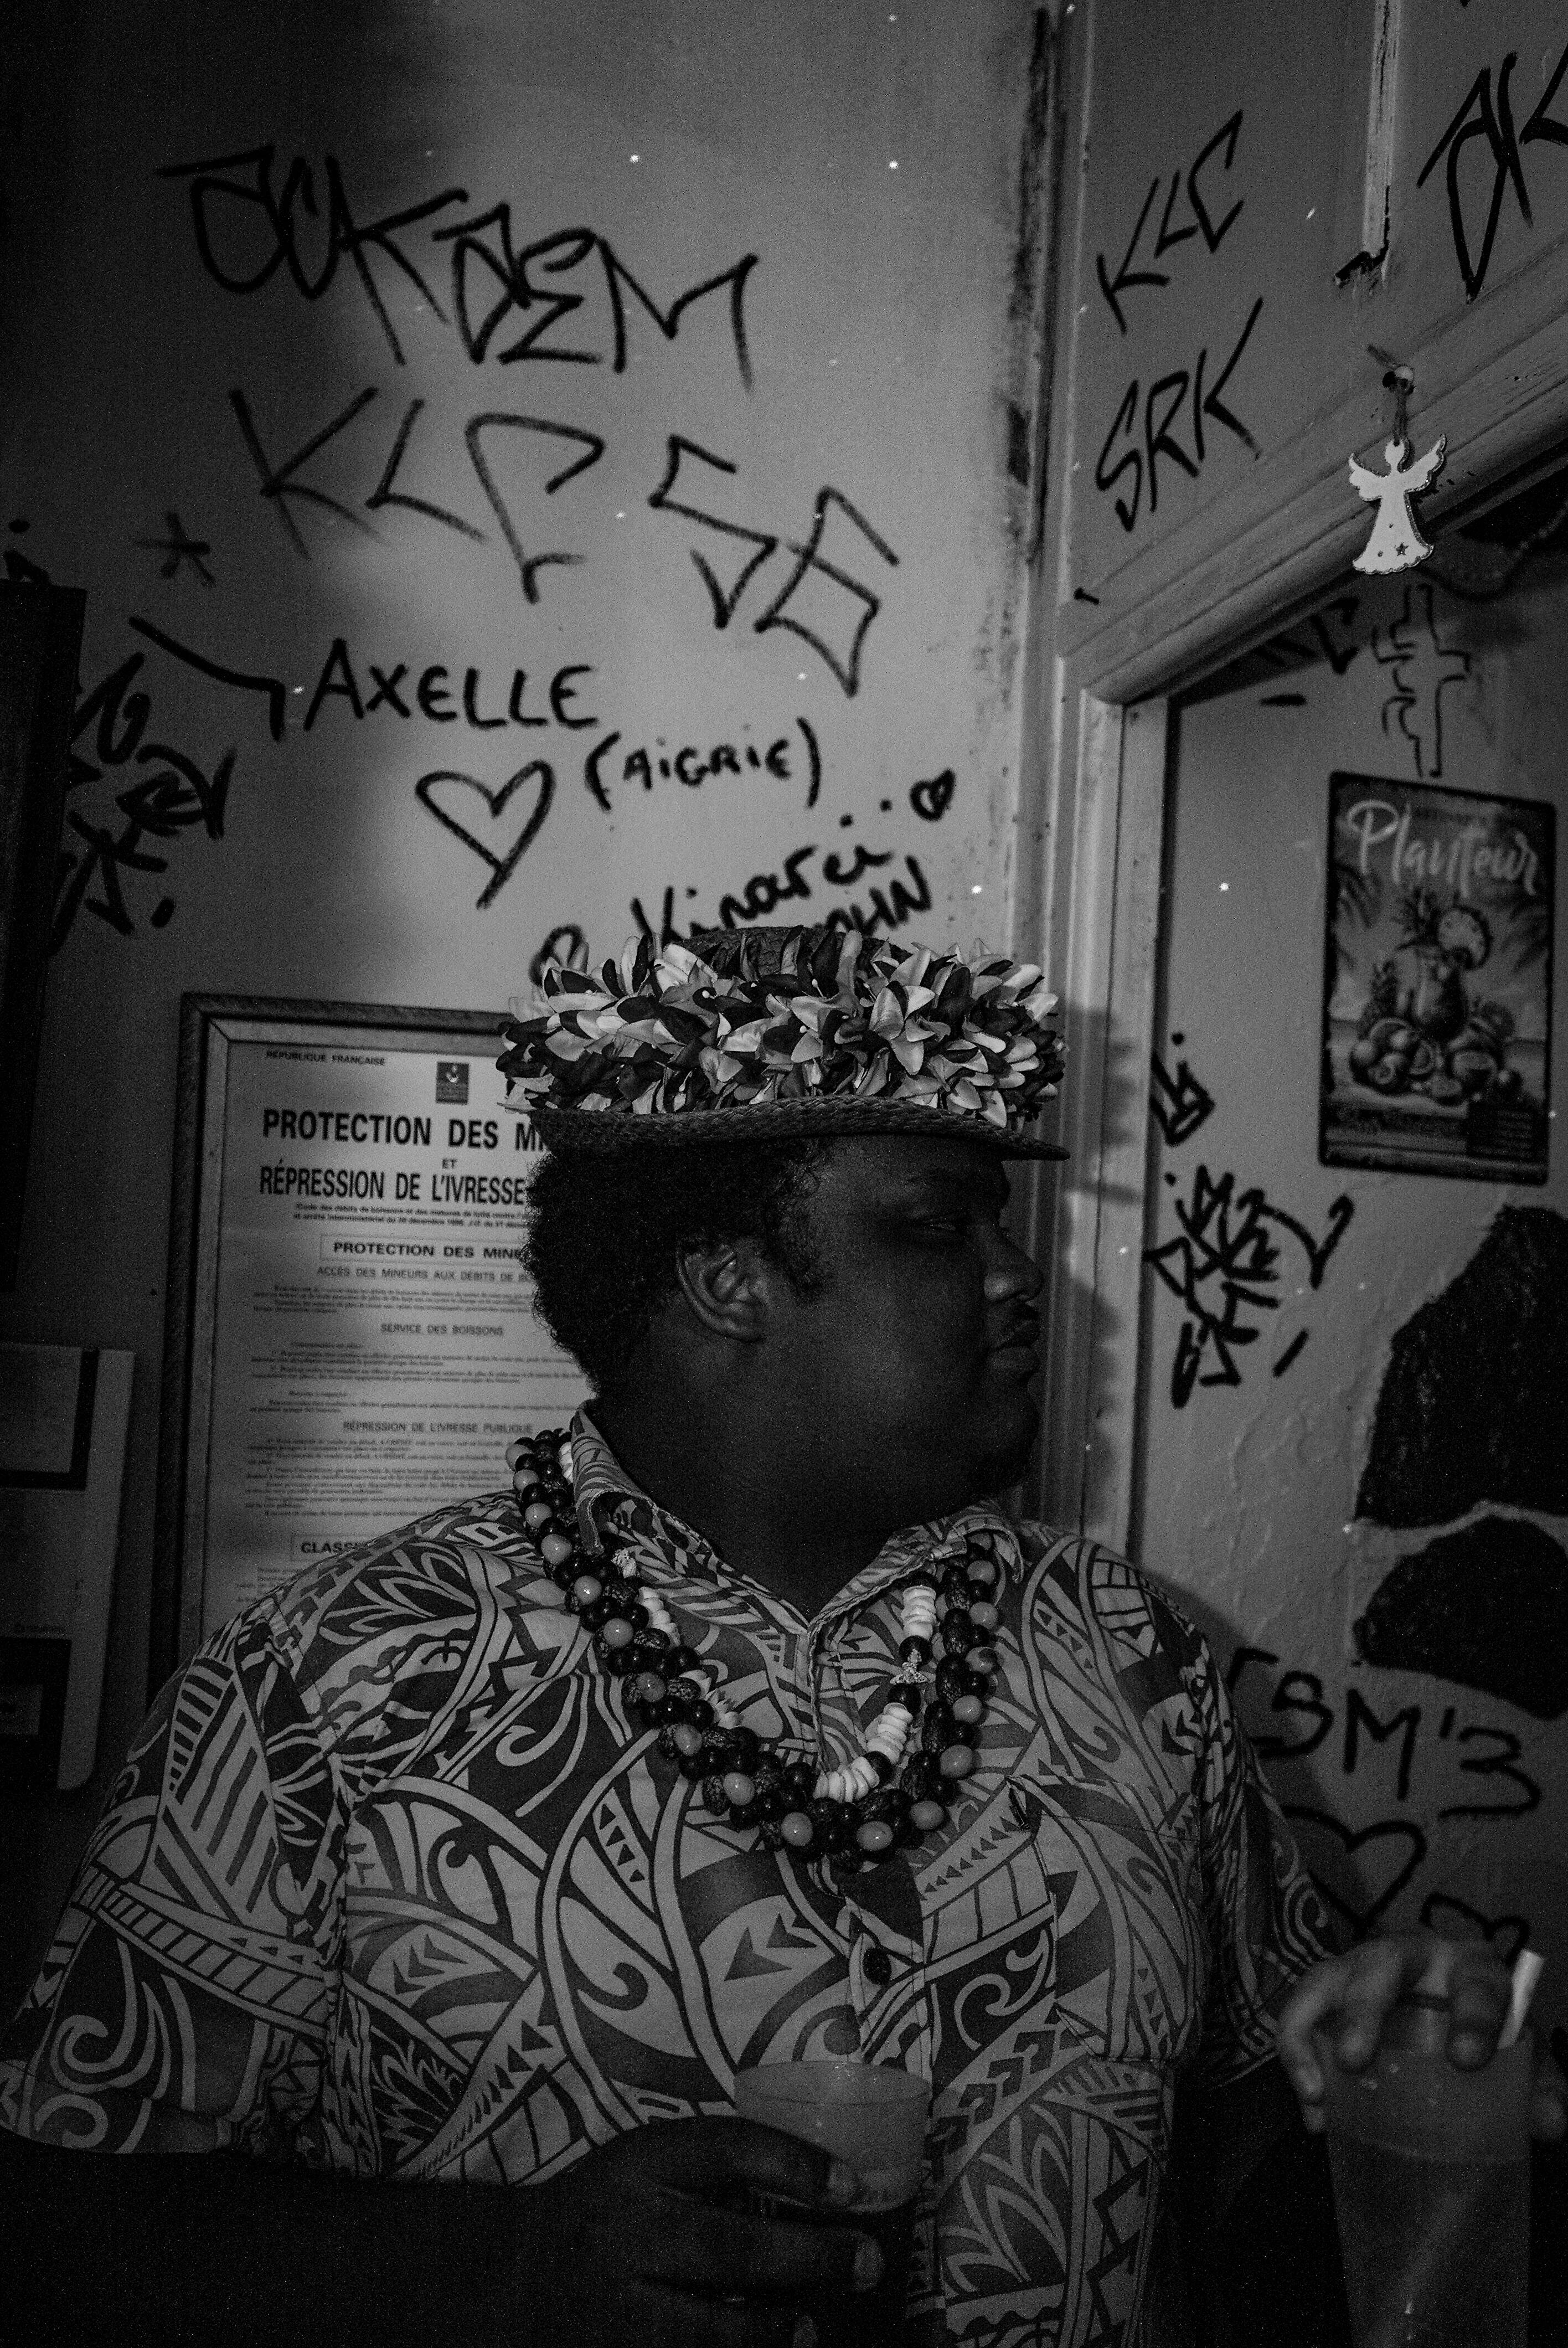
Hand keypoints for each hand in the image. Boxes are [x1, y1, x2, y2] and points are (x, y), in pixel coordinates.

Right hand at [508, 2116, 883, 2346]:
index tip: (852, 2184)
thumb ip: (710, 2169)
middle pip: (730, 2248)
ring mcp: (614, 2307)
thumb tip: (820, 2184)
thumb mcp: (642, 2165)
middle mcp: (624, 2232)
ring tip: (811, 2328)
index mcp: (636, 2166)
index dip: (794, 2164)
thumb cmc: (602, 2209)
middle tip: (867, 2262)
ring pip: (707, 2329)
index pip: (725, 2150)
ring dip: (771, 2330)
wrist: (511, 2276)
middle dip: (809, 2258)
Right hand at [1274, 1933, 1565, 2141]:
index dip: (1473, 2017)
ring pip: (1323, 1980)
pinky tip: (1314, 2112)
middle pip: (1381, 1963)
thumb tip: (1547, 2121)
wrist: (1448, 2013)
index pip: (1477, 1981)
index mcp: (1469, 1967)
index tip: (1467, 2061)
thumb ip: (1538, 2084)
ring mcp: (1360, 1969)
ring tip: (1314, 2090)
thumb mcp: (1519, 2052)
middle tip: (1354, 2059)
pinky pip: (1300, 2018)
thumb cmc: (1484, 2030)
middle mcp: (1409, 1956)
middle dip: (1365, 2008)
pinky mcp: (1329, 1996)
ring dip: (1309, 2030)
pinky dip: (1296, 2060)